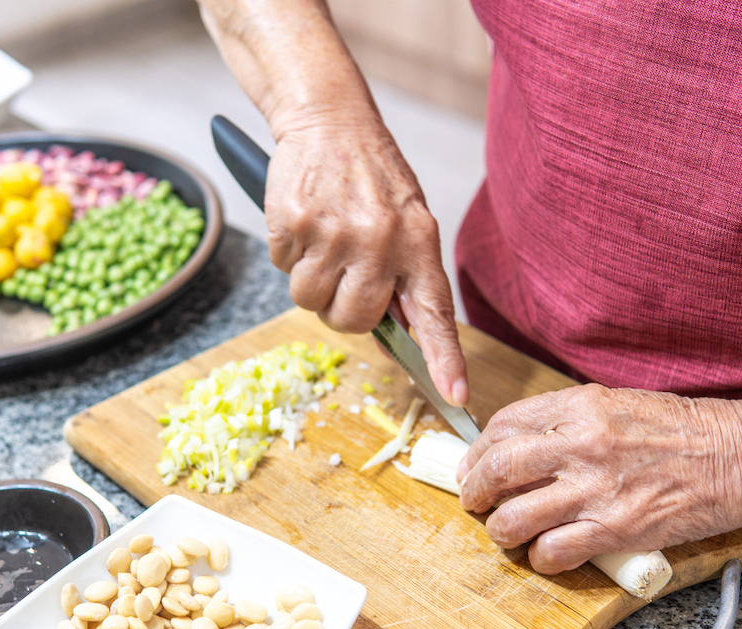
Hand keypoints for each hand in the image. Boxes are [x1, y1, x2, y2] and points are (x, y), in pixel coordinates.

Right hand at [265, 118, 468, 405]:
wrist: (329, 117)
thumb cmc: (371, 175)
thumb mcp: (407, 221)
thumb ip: (404, 278)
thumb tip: (399, 341)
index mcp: (418, 241)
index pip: (435, 312)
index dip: (445, 359)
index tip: (456, 397)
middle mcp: (380, 239)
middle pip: (354, 320)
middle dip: (343, 309)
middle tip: (344, 272)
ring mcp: (335, 233)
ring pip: (311, 302)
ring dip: (311, 282)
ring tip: (324, 239)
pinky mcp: (294, 224)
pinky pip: (284, 270)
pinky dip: (289, 254)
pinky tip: (305, 222)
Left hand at [455, 384, 741, 572]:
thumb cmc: (688, 430)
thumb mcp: (620, 404)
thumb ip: (572, 420)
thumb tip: (529, 442)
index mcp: (580, 406)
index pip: (504, 426)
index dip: (480, 450)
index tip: (476, 465)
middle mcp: (580, 443)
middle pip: (497, 469)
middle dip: (474, 490)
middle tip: (474, 501)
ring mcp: (595, 488)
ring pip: (514, 518)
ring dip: (501, 530)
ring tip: (506, 532)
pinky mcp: (615, 529)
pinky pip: (553, 551)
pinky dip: (541, 559)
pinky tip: (547, 556)